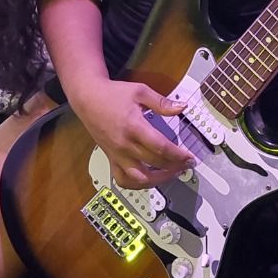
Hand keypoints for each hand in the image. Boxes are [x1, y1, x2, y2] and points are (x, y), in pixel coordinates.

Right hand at [72, 79, 194, 189]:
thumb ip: (162, 102)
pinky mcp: (111, 159)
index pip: (160, 147)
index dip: (178, 155)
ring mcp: (117, 155)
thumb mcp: (140, 91)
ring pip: (139, 178)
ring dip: (159, 180)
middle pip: (154, 163)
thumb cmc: (113, 94)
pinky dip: (136, 185)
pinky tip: (149, 181)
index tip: (190, 157)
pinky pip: (123, 180)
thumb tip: (182, 107)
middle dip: (175, 166)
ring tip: (172, 174)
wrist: (88, 98)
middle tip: (187, 164)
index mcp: (134, 127)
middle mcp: (125, 144)